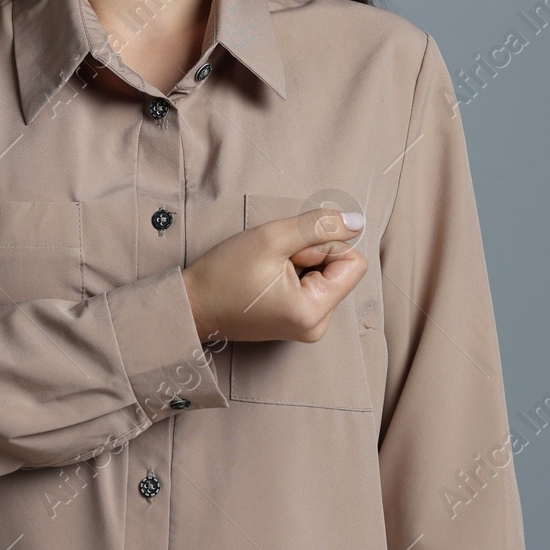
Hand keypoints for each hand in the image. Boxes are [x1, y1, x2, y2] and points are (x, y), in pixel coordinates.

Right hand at [182, 208, 366, 343]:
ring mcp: (307, 327)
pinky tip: (266, 281)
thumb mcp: (271, 238)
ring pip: (324, 275)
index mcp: (314, 312)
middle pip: (339, 269)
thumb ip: (318, 226)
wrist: (192, 305)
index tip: (290, 253)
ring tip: (265, 273)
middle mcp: (318, 326)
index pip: (352, 262)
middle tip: (272, 263)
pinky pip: (311, 286)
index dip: (324, 246)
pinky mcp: (297, 322)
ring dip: (299, 264)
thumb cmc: (224, 275)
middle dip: (309, 256)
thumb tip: (357, 222)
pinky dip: (292, 276)